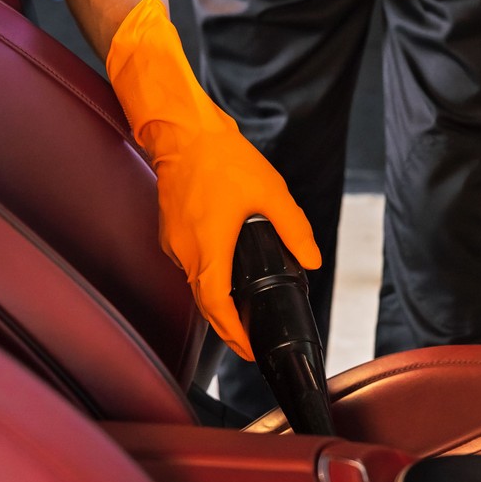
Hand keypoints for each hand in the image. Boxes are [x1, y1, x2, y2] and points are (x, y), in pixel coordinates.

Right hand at [106, 0, 320, 360]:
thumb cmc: (220, 158)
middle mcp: (186, 253)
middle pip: (205, 303)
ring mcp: (173, 243)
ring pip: (195, 285)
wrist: (182, 131)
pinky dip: (206, 278)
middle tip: (250, 338)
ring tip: (241, 312)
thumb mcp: (270, 193)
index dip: (234, 335)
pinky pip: (189, 266)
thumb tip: (310, 259)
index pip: (217, 309)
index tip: (249, 350)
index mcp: (210, 248)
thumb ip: (294, 230)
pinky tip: (224, 272)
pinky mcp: (169, 232)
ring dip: (217, 302)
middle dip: (228, 326)